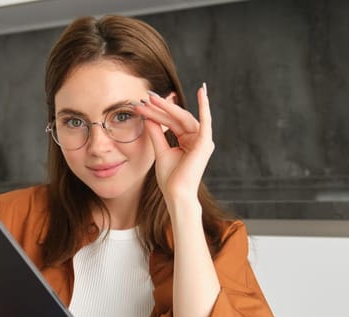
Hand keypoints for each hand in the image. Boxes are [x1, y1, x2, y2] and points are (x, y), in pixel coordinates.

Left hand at [137, 84, 213, 201]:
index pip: (172, 122)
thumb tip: (148, 117)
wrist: (176, 194)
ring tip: (152, 98)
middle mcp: (198, 139)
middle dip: (160, 107)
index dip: (157, 113)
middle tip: (145, 97)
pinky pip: (206, 121)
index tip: (142, 105)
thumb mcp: (160, 151)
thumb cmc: (170, 178)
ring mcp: (203, 140)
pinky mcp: (205, 142)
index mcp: (189, 141)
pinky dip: (205, 106)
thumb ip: (156, 133)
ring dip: (168, 107)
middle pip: (177, 118)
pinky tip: (203, 91)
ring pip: (183, 117)